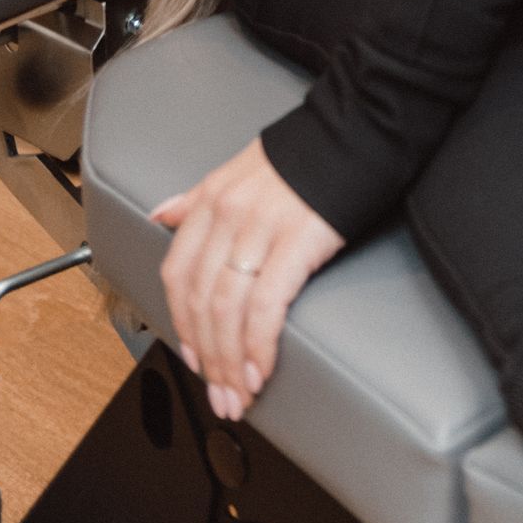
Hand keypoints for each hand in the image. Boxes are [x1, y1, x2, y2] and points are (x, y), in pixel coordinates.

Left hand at [152, 140, 343, 419]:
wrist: (359, 127)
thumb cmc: (307, 152)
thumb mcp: (240, 169)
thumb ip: (198, 198)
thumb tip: (163, 215)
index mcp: (212, 199)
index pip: (178, 274)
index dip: (180, 324)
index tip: (192, 358)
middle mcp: (228, 215)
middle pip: (202, 303)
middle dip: (207, 360)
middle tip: (218, 395)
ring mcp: (260, 228)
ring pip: (227, 312)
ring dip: (229, 365)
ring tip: (239, 395)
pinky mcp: (295, 242)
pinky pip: (263, 308)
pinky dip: (257, 348)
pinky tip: (260, 371)